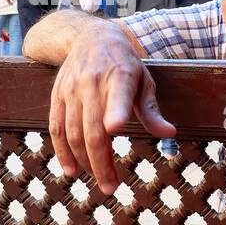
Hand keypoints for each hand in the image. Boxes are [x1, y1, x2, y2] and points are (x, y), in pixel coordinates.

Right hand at [48, 28, 175, 193]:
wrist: (89, 37)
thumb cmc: (123, 64)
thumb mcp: (144, 80)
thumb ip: (152, 111)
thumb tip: (169, 134)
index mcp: (119, 76)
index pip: (116, 96)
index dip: (115, 111)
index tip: (116, 130)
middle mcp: (92, 83)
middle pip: (93, 130)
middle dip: (101, 163)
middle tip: (111, 187)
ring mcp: (71, 90)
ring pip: (73, 134)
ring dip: (85, 162)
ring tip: (100, 181)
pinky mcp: (57, 96)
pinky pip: (56, 128)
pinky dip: (62, 152)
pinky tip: (72, 170)